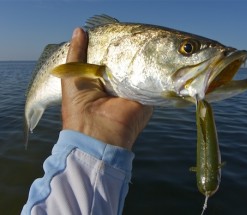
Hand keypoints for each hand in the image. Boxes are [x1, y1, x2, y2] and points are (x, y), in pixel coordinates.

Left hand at [61, 28, 152, 149]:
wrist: (98, 133)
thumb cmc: (79, 105)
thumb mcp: (72, 74)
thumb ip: (77, 53)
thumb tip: (80, 29)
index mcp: (102, 79)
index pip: (110, 58)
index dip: (111, 46)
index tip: (116, 32)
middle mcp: (119, 84)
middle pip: (126, 62)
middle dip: (127, 51)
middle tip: (131, 35)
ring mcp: (134, 90)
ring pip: (139, 69)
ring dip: (139, 60)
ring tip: (141, 44)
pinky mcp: (146, 97)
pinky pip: (150, 80)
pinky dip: (149, 71)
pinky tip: (150, 57)